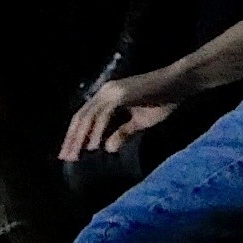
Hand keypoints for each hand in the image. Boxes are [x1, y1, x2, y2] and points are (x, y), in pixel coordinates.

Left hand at [59, 74, 178, 161]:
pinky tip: (93, 145)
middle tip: (65, 158)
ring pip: (89, 116)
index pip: (85, 116)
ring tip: (74, 155)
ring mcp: (112, 91)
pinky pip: (104, 114)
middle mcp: (105, 91)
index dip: (75, 135)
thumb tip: (108, 148)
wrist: (177, 85)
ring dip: (80, 137)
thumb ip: (123, 132)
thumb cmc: (161, 101)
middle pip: (82, 116)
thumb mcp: (139, 122)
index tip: (68, 153)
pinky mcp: (120, 94)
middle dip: (72, 138)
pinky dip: (97, 130)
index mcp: (107, 96)